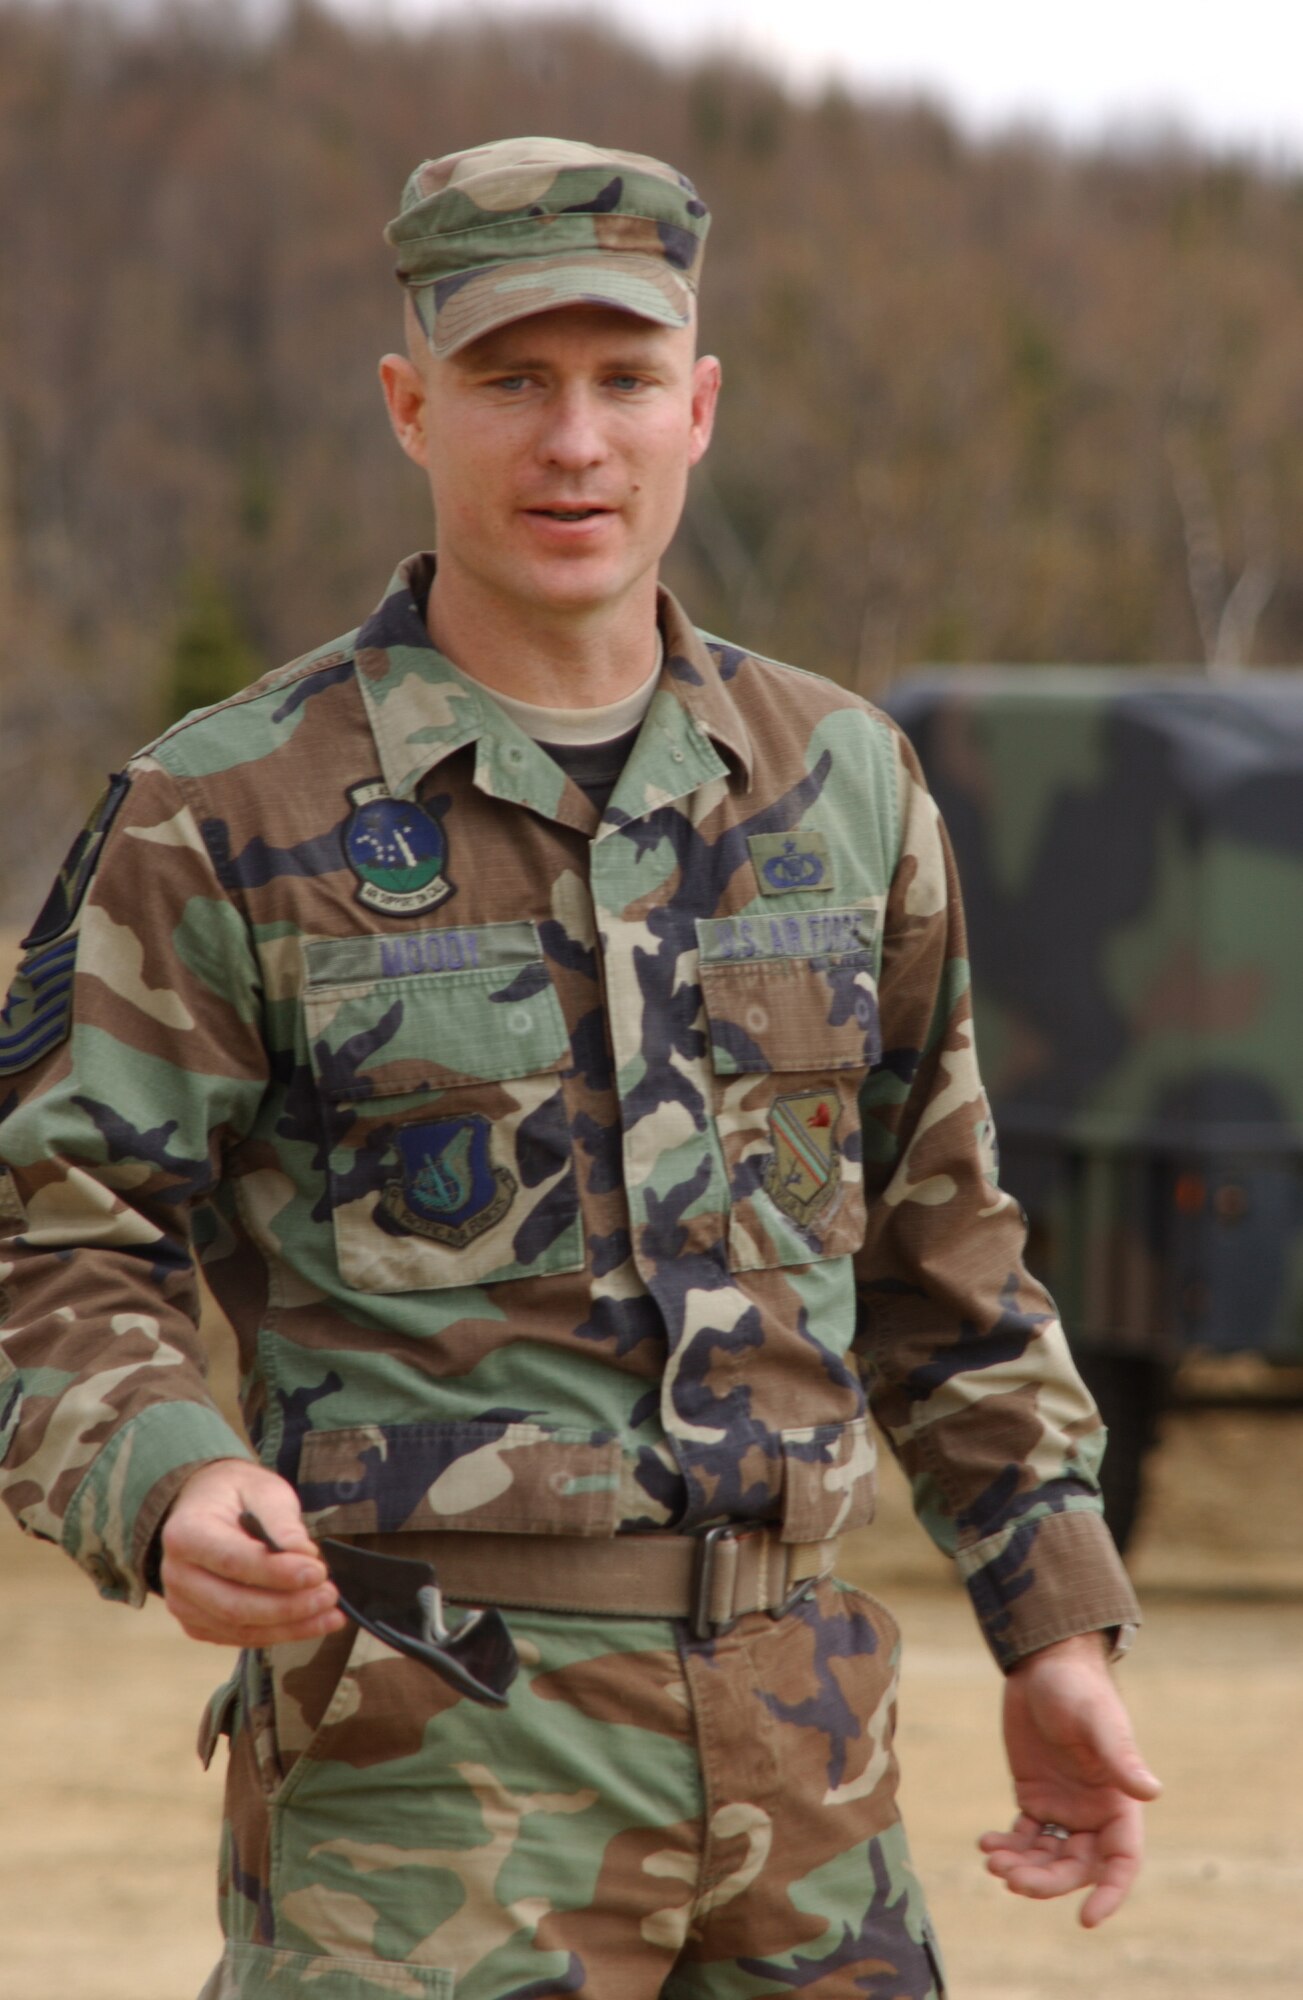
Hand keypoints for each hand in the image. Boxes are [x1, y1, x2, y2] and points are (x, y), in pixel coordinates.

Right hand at [159, 1458, 345, 1647]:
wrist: (206, 1506)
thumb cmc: (237, 1495)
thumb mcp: (263, 1490)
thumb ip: (282, 1522)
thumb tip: (305, 1555)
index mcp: (186, 1533)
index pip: (232, 1561)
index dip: (277, 1573)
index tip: (317, 1572)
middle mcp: (177, 1575)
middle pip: (234, 1605)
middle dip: (288, 1606)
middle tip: (329, 1595)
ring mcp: (184, 1604)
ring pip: (240, 1628)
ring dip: (290, 1626)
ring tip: (330, 1613)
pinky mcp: (198, 1623)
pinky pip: (240, 1637)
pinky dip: (279, 1633)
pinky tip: (312, 1622)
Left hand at [979, 1631, 1161, 1926]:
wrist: (1041, 1663)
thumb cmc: (1077, 1688)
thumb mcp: (1097, 1720)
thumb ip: (1120, 1757)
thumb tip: (1152, 1793)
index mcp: (1118, 1801)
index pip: (1123, 1861)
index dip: (1110, 1893)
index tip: (1087, 1919)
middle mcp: (1093, 1812)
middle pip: (1076, 1868)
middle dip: (1047, 1881)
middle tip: (1010, 1877)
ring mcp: (1063, 1807)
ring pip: (1047, 1858)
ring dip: (1022, 1868)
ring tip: (992, 1858)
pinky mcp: (1034, 1796)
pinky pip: (1024, 1837)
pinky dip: (1007, 1847)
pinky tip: (986, 1843)